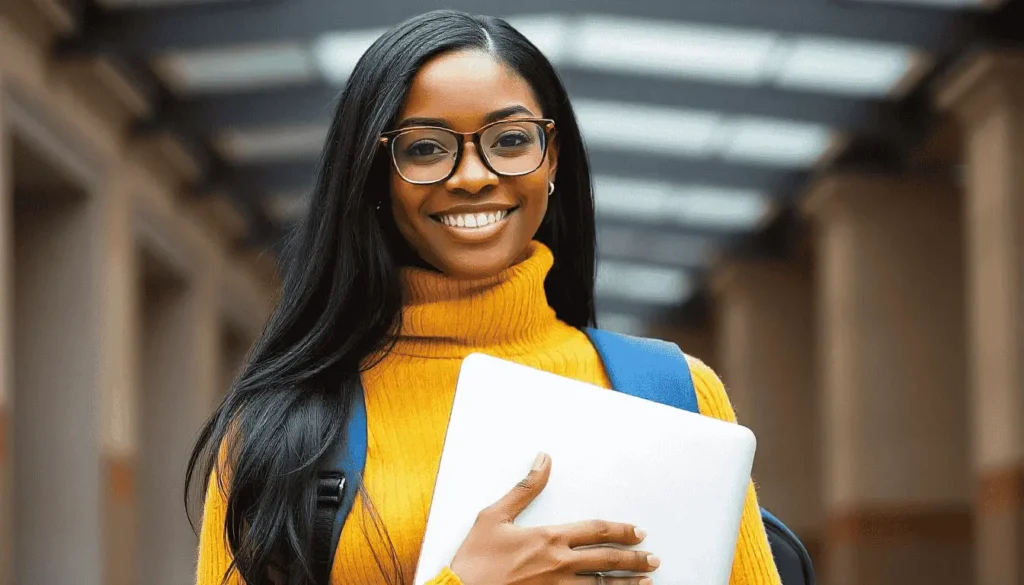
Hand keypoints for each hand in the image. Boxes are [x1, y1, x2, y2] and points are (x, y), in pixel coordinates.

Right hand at [449, 453, 659, 584]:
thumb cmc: (475, 557)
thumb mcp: (494, 516)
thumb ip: (524, 489)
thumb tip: (543, 460)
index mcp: (549, 537)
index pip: (597, 531)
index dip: (621, 531)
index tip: (638, 532)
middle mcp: (559, 563)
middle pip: (607, 560)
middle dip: (634, 558)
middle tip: (653, 557)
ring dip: (628, 584)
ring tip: (647, 581)